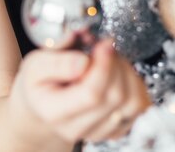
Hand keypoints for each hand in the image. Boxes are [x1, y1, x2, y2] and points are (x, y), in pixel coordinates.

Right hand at [11, 38, 151, 144]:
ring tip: (110, 58)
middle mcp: (78, 128)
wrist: (42, 105)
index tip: (103, 43)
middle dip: (115, 63)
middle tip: (103, 45)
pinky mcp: (116, 129)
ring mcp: (99, 132)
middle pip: (115, 97)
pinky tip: (119, 72)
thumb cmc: (39, 82)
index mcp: (55, 111)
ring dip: (127, 73)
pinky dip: (136, 84)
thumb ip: (56, 61)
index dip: (103, 65)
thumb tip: (83, 61)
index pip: (91, 94)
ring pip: (132, 102)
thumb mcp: (35, 64)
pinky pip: (139, 107)